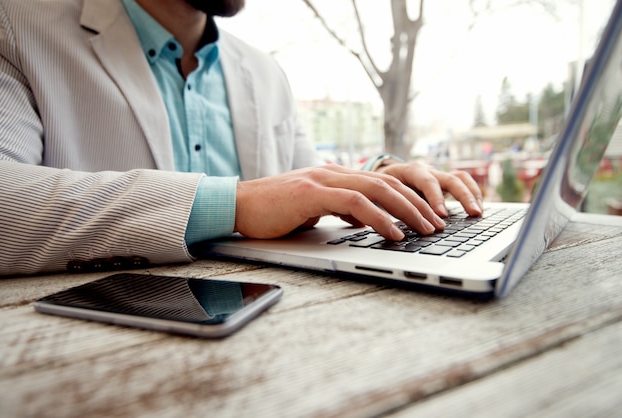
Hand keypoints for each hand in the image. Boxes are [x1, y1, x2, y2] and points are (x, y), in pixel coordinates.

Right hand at [234, 165, 447, 239]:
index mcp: (336, 177)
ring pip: (378, 190)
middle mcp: (334, 173)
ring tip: (426, 230)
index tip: (427, 218)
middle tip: (438, 225)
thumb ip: (339, 209)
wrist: (237, 205)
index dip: (409, 200)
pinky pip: (355, 203)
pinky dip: (379, 218)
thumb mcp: (314, 210)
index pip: (382, 184)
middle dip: (418, 205)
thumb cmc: (273, 212)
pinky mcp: (313, 193)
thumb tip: (364, 220)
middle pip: (388, 184)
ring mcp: (324, 180)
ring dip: (407, 211)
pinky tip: (394, 232)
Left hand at [375, 160, 483, 217]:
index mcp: (409, 171)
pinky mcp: (443, 182)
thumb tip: (390, 228)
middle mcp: (426, 171)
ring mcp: (436, 175)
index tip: (442, 214)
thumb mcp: (380, 196)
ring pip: (460, 178)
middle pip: (449, 179)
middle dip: (462, 196)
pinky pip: (463, 183)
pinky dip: (472, 194)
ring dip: (472, 194)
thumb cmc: (380, 189)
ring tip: (478, 213)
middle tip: (472, 213)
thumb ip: (386, 207)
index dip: (435, 197)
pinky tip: (477, 210)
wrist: (379, 177)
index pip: (426, 181)